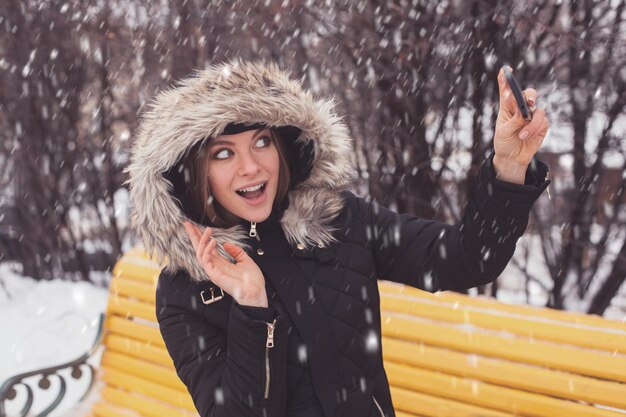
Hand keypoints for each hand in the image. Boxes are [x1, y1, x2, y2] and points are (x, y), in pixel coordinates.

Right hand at [183, 221, 267, 307]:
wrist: (256, 291)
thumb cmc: (252, 280)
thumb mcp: (245, 260)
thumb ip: (236, 251)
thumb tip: (226, 243)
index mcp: (221, 263)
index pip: (207, 247)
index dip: (202, 237)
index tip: (197, 226)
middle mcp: (215, 266)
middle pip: (199, 249)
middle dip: (193, 236)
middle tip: (188, 224)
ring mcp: (213, 271)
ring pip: (200, 253)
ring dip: (202, 240)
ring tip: (207, 230)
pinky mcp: (214, 275)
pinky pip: (206, 261)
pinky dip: (207, 250)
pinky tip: (213, 241)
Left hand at [493, 66, 548, 181]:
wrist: (512, 158)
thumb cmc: (504, 142)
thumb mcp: (504, 132)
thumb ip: (514, 120)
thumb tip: (524, 111)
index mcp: (507, 107)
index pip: (507, 91)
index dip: (506, 79)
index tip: (505, 70)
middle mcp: (520, 108)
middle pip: (528, 93)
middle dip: (529, 95)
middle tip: (527, 102)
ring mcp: (532, 116)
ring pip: (537, 109)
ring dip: (530, 122)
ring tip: (521, 134)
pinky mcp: (541, 125)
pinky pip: (542, 121)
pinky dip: (534, 128)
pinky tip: (525, 136)